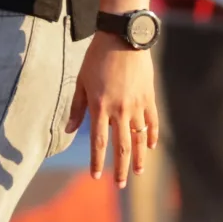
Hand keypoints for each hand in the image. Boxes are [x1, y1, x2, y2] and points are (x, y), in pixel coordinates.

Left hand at [68, 32, 161, 185]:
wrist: (123, 37)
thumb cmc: (97, 57)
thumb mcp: (82, 81)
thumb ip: (77, 108)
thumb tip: (70, 131)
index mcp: (100, 107)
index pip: (99, 142)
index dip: (97, 161)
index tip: (96, 176)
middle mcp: (120, 110)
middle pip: (121, 147)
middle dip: (120, 168)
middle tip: (120, 184)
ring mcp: (137, 105)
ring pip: (139, 138)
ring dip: (138, 158)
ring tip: (138, 172)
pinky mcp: (149, 97)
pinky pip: (152, 122)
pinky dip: (152, 136)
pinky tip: (151, 147)